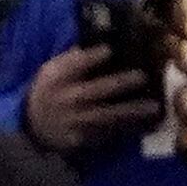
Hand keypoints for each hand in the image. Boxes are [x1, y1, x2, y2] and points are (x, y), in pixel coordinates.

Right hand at [24, 43, 161, 157]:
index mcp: (58, 78)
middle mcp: (67, 100)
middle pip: (95, 91)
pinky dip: (126, 129)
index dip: (91, 57)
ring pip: (106, 116)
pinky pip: (106, 134)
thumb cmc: (49, 90)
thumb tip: (101, 45)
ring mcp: (75, 122)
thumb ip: (72, 59)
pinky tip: (144, 125)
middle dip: (119, 84)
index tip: (108, 50)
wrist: (33, 125)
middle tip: (142, 77)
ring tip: (153, 107)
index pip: (75, 65)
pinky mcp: (81, 140)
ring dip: (131, 112)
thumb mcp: (51, 70)